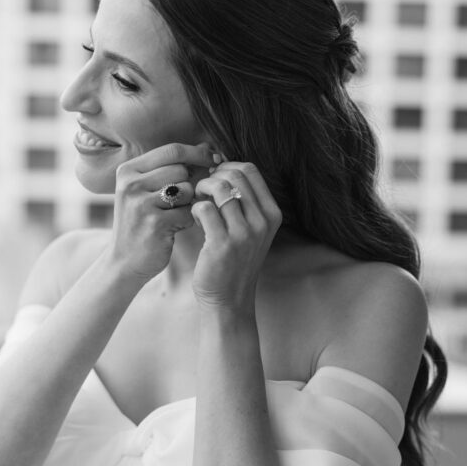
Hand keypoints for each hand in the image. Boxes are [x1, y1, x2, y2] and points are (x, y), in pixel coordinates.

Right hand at [108, 142, 217, 282]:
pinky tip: (172, 230)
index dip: (198, 153)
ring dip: (188, 203)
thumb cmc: (141, 223)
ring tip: (172, 215)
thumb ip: (169, 169)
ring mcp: (141, 204)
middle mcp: (131, 184)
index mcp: (128, 171)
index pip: (172, 150)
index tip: (214, 159)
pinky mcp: (155, 224)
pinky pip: (187, 213)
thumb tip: (208, 147)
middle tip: (181, 201)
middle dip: (189, 184)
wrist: (124, 262)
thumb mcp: (144, 191)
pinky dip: (186, 221)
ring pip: (186, 190)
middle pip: (181, 169)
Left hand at [191, 162, 282, 313]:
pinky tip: (194, 220)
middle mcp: (262, 221)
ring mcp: (244, 233)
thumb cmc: (234, 261)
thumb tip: (220, 169)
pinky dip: (194, 208)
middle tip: (202, 190)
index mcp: (272, 213)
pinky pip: (203, 208)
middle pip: (235, 174)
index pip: (250, 170)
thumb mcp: (250, 230)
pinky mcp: (223, 244)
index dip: (227, 166)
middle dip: (212, 176)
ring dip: (202, 190)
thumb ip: (243, 202)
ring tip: (198, 203)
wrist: (229, 299)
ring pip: (219, 188)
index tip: (214, 177)